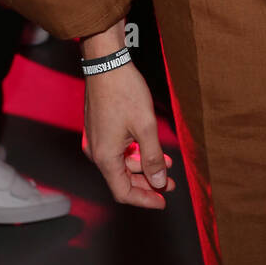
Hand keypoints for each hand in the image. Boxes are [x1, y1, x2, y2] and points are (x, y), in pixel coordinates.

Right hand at [83, 58, 175, 209]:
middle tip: (169, 183)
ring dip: (143, 165)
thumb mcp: (146, 127)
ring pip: (121, 162)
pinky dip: (135, 151)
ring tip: (166, 163)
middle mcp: (96, 152)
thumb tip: (158, 182)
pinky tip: (150, 146)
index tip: (162, 201)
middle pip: (122, 178)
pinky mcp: (99, 128)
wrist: (106, 63)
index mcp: (105, 157)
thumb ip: (153, 158)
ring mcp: (96, 139)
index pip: (123, 192)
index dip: (144, 199)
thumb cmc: (124, 92)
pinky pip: (117, 149)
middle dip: (147, 182)